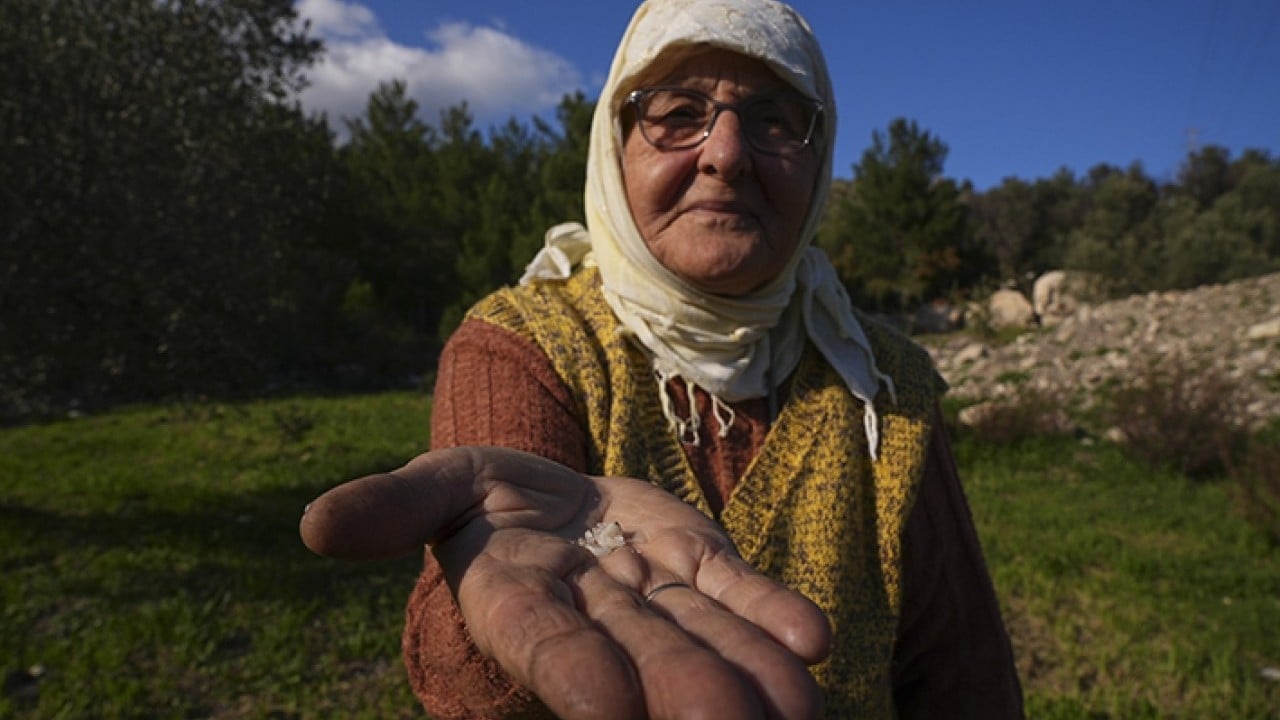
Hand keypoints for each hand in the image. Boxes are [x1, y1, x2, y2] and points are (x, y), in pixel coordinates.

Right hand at [300, 446, 830, 719]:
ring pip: (702, 639)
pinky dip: (770, 615)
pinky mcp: (696, 566)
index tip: (606, 710)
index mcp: (517, 601)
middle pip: (641, 659)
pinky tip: (813, 641)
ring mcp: (651, 597)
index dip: (573, 674)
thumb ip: (390, 508)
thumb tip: (314, 527)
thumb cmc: (480, 499)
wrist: (549, 496)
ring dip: (748, 672)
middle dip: (685, 692)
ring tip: (797, 708)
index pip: (545, 645)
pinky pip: (734, 594)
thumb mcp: (434, 487)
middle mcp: (591, 616)